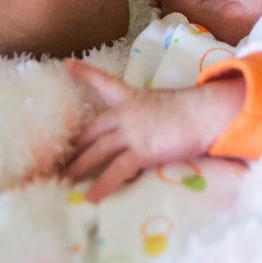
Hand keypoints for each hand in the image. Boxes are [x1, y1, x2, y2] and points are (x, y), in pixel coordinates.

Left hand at [61, 59, 244, 201]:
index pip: (103, 82)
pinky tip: (90, 198)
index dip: (84, 73)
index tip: (67, 65)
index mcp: (131, 97)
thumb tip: (147, 128)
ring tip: (63, 182)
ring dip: (79, 168)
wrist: (204, 113)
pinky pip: (116, 171)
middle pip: (91, 131)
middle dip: (74, 148)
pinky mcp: (141, 151)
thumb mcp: (162, 105)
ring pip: (96, 152)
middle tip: (57, 161)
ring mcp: (132, 133)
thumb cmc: (191, 109)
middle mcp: (125, 114)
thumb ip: (148, 115)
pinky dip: (102, 186)